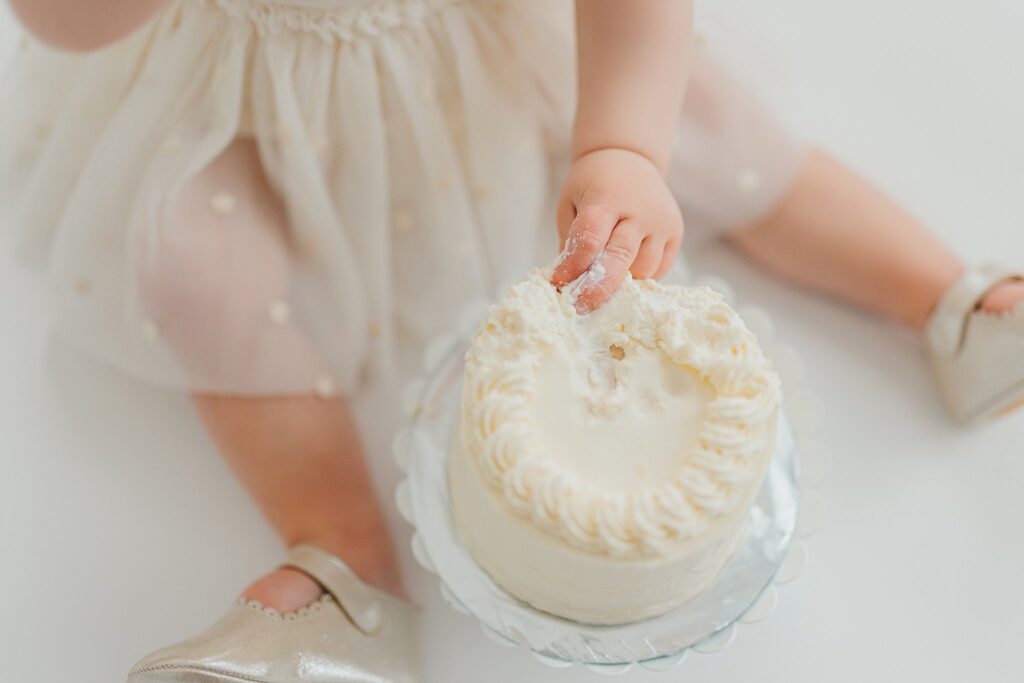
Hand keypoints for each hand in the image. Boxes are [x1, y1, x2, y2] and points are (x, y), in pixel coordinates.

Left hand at [551, 148, 683, 311]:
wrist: (630, 158)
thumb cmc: (594, 184)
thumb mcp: (571, 202)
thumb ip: (571, 241)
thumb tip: (567, 282)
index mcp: (606, 200)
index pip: (590, 240)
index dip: (574, 266)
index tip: (558, 283)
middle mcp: (639, 212)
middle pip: (620, 260)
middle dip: (598, 289)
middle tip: (580, 308)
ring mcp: (661, 223)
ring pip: (643, 271)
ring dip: (622, 284)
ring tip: (602, 288)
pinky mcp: (676, 233)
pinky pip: (659, 269)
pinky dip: (640, 278)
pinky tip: (625, 275)